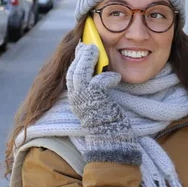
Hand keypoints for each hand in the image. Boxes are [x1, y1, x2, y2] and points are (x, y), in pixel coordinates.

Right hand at [66, 43, 140, 164]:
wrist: (112, 140)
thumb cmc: (108, 123)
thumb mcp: (98, 104)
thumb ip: (94, 91)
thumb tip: (99, 73)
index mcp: (75, 100)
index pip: (71, 76)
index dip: (77, 61)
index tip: (82, 49)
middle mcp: (76, 99)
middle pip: (73, 72)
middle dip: (80, 56)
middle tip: (89, 46)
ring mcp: (84, 100)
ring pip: (80, 73)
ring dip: (88, 60)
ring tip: (97, 50)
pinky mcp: (95, 100)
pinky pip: (99, 81)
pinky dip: (108, 77)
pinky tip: (115, 78)